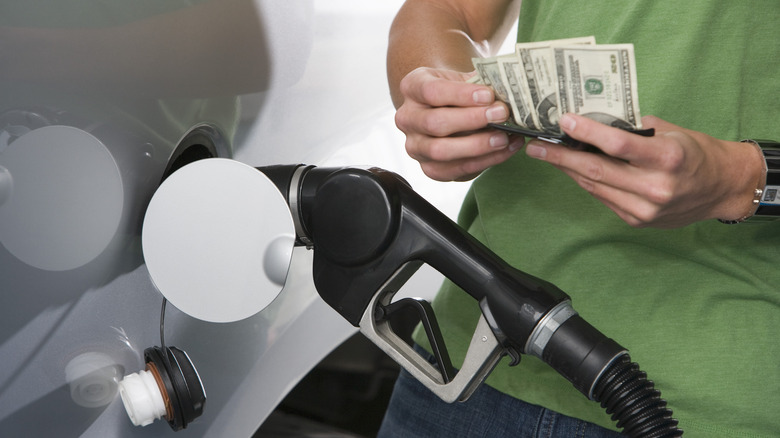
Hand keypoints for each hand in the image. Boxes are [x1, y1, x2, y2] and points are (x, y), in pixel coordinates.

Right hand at [394, 67, 523, 180]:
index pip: (431, 91)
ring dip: (477, 145)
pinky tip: (505, 150)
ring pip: (440, 151)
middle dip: (471, 120)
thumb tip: (506, 92)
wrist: (449, 108)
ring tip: (504, 137)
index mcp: (412, 88)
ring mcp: (415, 146)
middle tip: (502, 114)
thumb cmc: (460, 91)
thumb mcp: (465, 79)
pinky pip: (454, 170)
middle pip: (434, 123)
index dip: (461, 95)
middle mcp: (407, 118)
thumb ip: (480, 84)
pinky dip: (484, 162)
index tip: (489, 95)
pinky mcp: (429, 168)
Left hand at [524, 113, 763, 227]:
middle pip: (596, 170)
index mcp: (667, 159)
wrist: (720, 188)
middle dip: (560, 157)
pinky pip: (602, 197)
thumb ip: (632, 129)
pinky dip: (585, 181)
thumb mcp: (669, 132)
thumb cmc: (694, 152)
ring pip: (594, 186)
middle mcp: (655, 187)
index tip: (563, 121)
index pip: (617, 145)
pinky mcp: (636, 220)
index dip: (587, 132)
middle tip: (535, 146)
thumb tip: (591, 122)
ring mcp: (644, 209)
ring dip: (567, 169)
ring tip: (546, 154)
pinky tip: (571, 168)